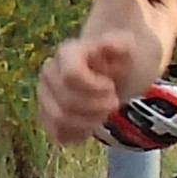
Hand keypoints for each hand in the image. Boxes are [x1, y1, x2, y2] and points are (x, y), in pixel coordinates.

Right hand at [38, 19, 161, 146]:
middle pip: (66, 103)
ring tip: (104, 113)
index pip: (71, 77)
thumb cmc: (124, 57)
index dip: (96, 88)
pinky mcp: (49, 114)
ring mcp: (46, 94)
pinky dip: (78, 134)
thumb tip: (111, 44)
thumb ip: (120, 44)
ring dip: (88, 122)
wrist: (117, 68)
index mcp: (67, 53)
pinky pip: (56, 133)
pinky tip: (93, 124)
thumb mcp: (130, 47)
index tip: (111, 86)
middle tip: (114, 101)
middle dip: (97, 108)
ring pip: (58, 120)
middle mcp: (50, 73)